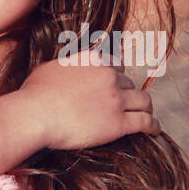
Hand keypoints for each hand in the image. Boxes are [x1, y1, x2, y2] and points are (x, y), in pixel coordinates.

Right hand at [18, 48, 160, 151]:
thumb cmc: (34, 94)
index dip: (118, 76)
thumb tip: (69, 65)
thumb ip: (68, 65)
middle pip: (129, 83)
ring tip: (147, 115)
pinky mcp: (119, 123)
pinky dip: (153, 126)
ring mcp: (116, 98)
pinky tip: (154, 131)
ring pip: (143, 100)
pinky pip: (145, 122)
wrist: (34, 115)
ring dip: (146, 108)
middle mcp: (109, 75)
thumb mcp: (51, 67)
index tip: (118, 85)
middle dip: (128, 93)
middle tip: (128, 105)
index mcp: (94, 59)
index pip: (116, 64)